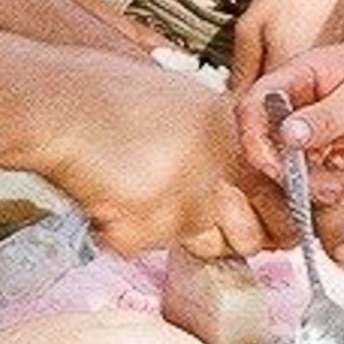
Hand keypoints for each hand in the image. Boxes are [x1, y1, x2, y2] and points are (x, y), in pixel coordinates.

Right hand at [33, 54, 288, 259]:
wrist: (60, 104)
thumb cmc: (110, 95)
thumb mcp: (188, 101)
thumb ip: (222, 139)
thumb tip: (243, 174)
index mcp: (234, 136)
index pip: (282, 198)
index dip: (280, 223)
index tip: (275, 233)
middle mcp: (217, 171)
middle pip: (248, 237)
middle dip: (230, 238)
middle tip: (199, 221)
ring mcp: (184, 205)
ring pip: (200, 247)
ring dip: (177, 232)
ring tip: (146, 195)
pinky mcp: (146, 231)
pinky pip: (144, 248)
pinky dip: (125, 231)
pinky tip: (112, 196)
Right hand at [235, 27, 343, 179]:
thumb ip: (325, 116)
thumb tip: (287, 135)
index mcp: (297, 74)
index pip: (253, 106)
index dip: (256, 139)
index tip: (277, 166)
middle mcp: (295, 97)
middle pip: (265, 139)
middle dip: (288, 171)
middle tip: (323, 186)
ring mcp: (306, 118)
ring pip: (287, 159)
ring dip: (309, 181)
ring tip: (342, 186)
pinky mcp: (320, 137)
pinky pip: (309, 165)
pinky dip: (323, 181)